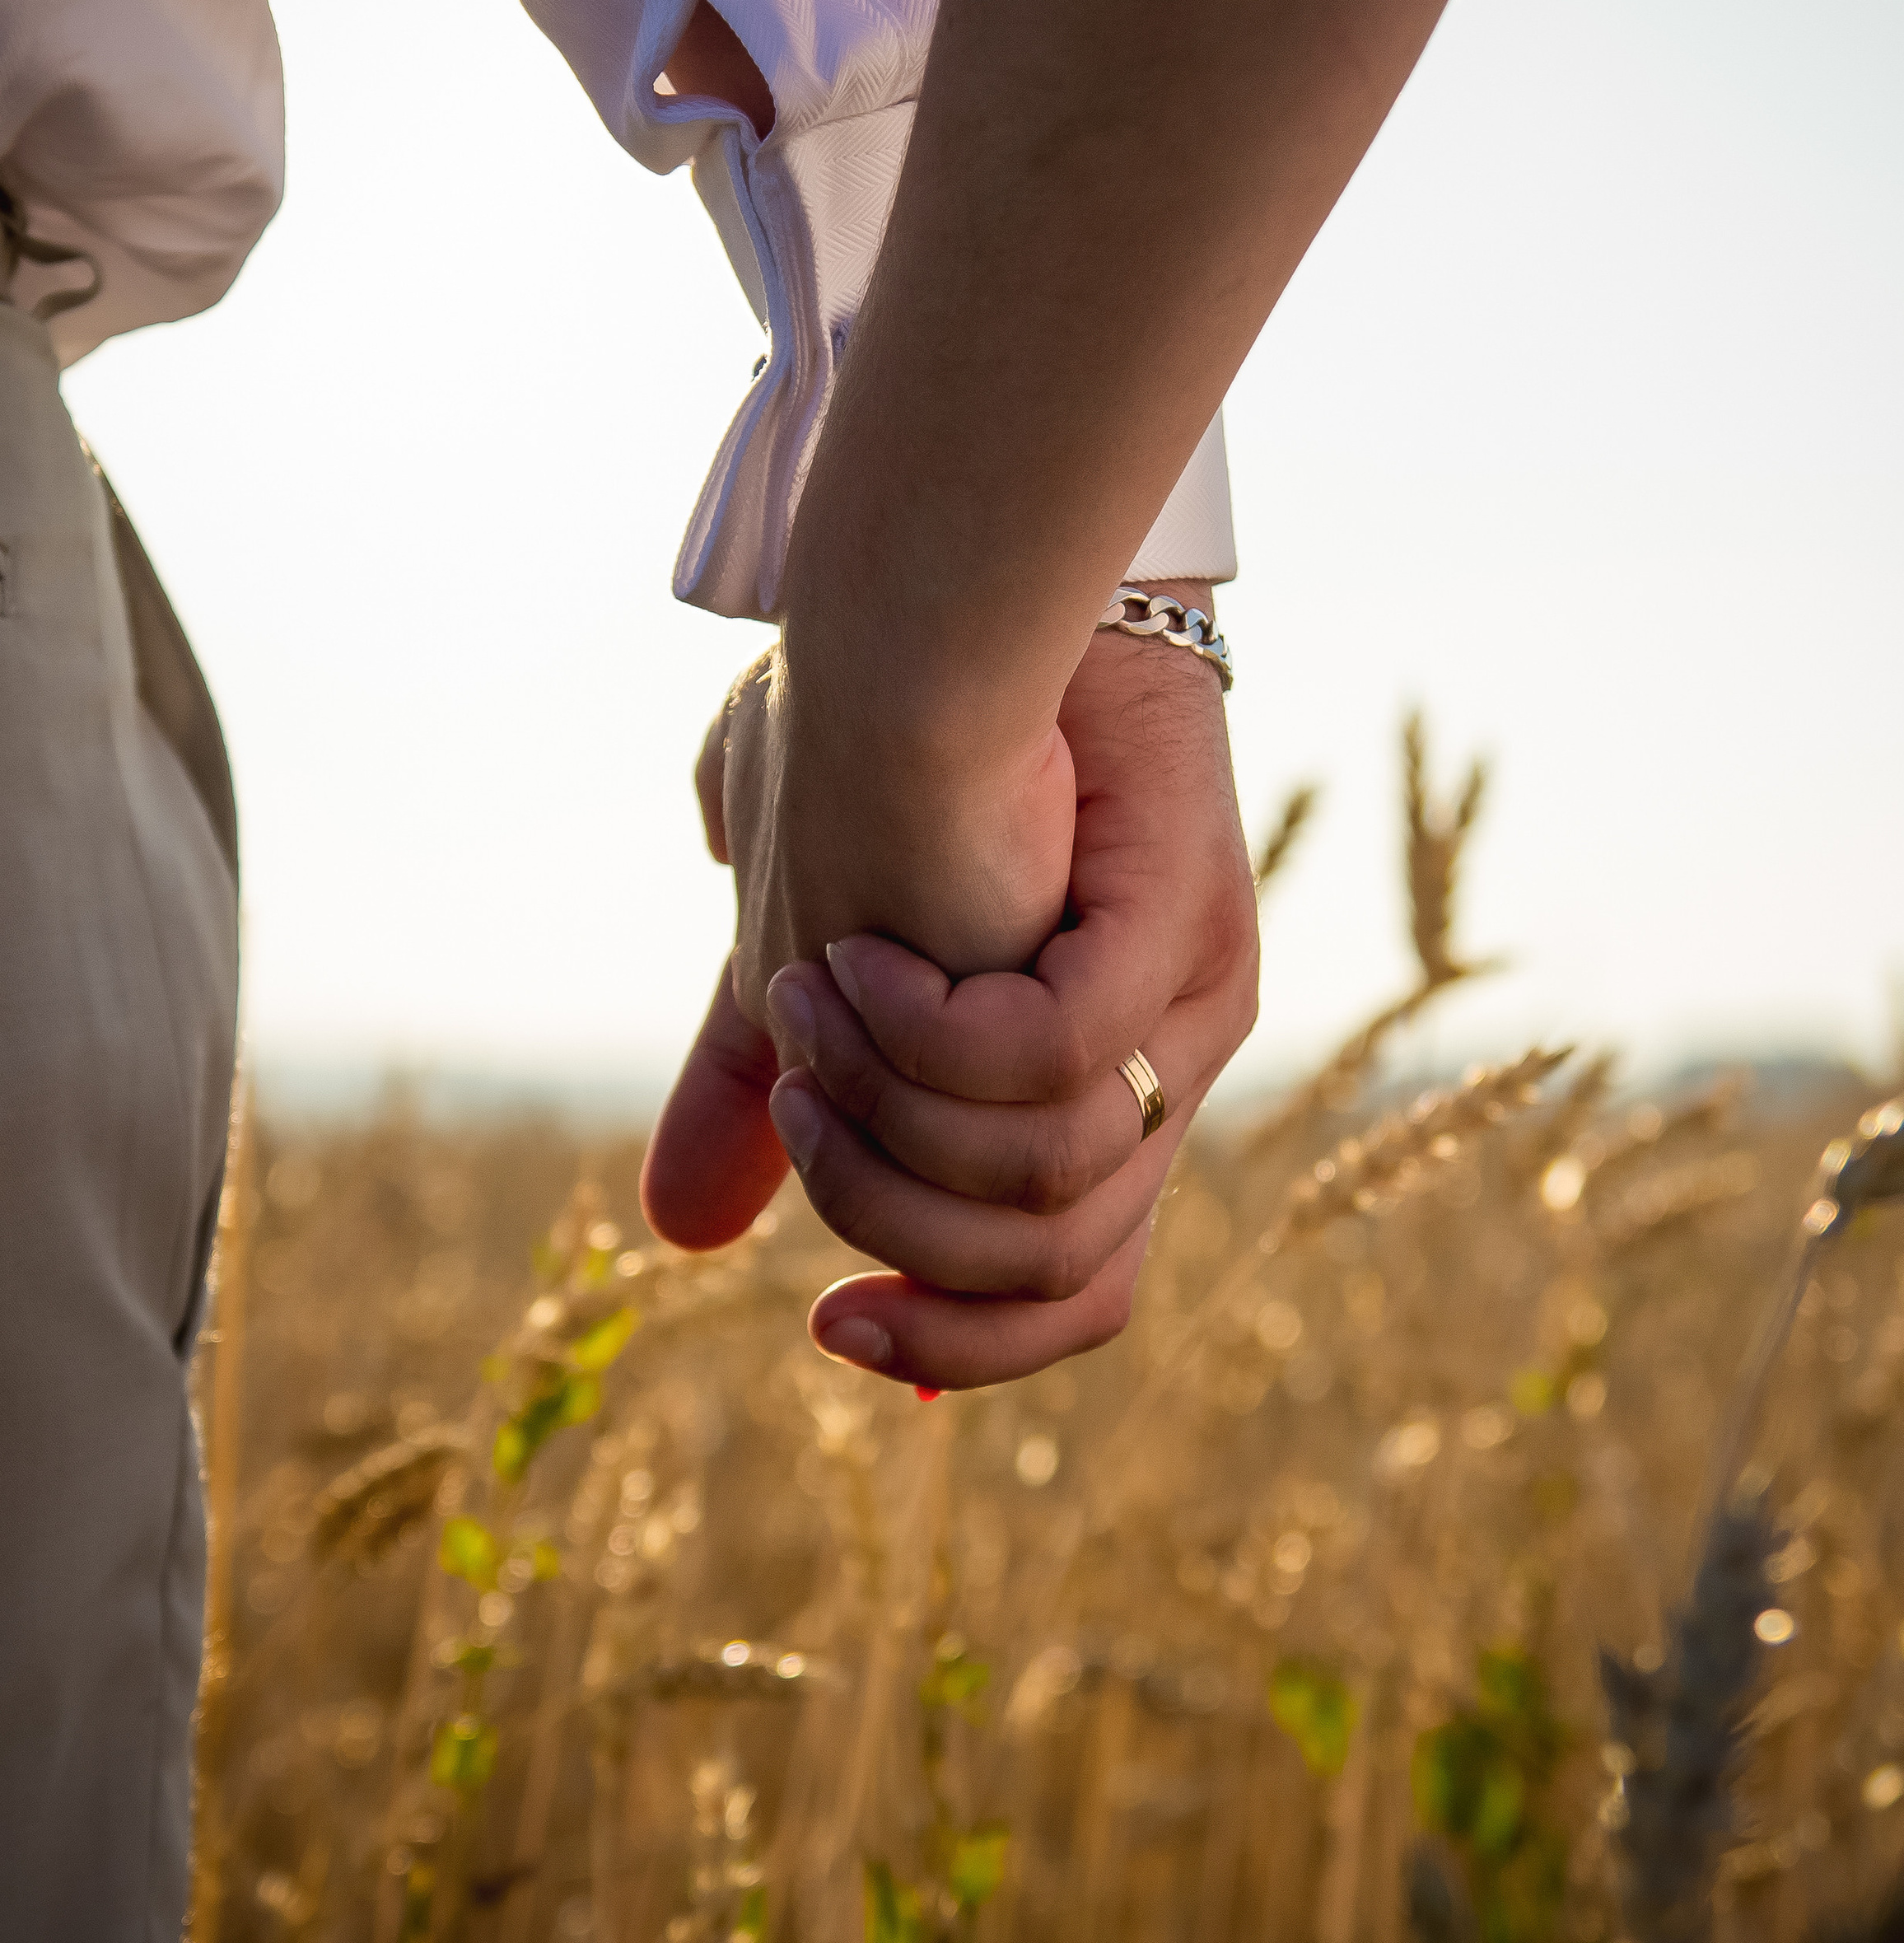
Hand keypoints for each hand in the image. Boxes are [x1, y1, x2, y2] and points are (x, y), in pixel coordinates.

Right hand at [639, 618, 1258, 1386]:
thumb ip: (757, 1091)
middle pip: (1060, 1273)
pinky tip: (870, 952)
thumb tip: (682, 1233)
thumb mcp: (796, 950)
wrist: (923, 596)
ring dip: (894, 1118)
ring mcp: (1183, 1000)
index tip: (828, 1327)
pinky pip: (1046, 1068)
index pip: (1077, 1296)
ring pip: (1048, 1190)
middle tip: (803, 1100)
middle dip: (890, 1218)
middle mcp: (1172, 1057)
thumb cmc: (860, 752)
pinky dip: (931, 1031)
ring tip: (827, 996)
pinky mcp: (1166, 928)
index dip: (959, 1346)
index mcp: (1105, 1081)